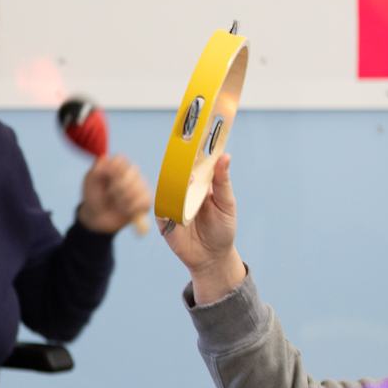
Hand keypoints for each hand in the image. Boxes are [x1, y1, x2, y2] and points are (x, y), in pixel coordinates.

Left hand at [75, 154, 152, 234]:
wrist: (98, 218)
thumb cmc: (94, 197)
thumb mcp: (90, 181)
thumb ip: (96, 168)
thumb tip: (106, 158)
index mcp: (117, 166)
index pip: (121, 159)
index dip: (115, 168)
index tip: (106, 177)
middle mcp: (131, 173)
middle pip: (133, 171)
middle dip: (118, 186)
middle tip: (108, 194)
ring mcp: (140, 185)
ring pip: (138, 187)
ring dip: (123, 199)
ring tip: (116, 204)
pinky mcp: (146, 199)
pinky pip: (144, 200)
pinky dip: (132, 208)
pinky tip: (124, 210)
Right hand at [158, 152, 244, 303]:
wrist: (212, 257)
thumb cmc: (223, 228)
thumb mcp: (227, 203)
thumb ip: (222, 181)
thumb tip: (225, 156)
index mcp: (199, 182)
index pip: (193, 161)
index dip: (192, 147)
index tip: (193, 131)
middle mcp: (184, 190)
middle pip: (176, 171)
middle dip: (179, 161)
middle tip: (185, 151)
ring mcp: (172, 204)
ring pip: (166, 187)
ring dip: (174, 183)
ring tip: (187, 181)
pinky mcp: (164, 220)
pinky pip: (161, 208)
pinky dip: (165, 205)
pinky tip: (175, 203)